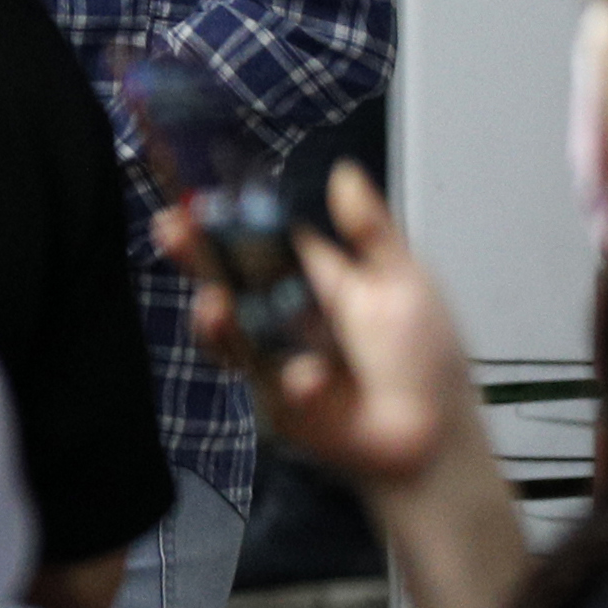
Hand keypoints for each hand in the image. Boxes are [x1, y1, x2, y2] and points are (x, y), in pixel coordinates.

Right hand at [159, 162, 475, 493]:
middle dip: (194, 255)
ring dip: (214, 319)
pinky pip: (265, 385)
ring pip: (225, 332)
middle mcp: (285, 314)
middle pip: (225, 278)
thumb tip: (344, 173)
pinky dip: (290, 380)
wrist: (435, 434)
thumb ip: (370, 231)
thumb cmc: (425, 359)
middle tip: (172, 233)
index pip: (258, 239)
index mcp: (313, 278)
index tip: (195, 200)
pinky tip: (312, 378)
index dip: (224, 218)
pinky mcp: (276, 401)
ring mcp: (275, 358)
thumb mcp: (404, 281)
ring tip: (215, 305)